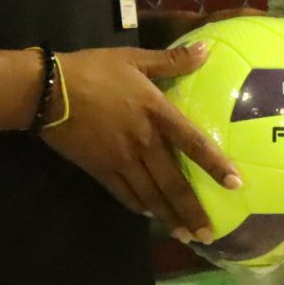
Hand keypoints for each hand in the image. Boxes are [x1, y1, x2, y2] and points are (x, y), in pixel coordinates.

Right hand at [39, 43, 243, 238]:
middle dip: (192, 211)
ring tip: (186, 235)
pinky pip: (124, 193)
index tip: (236, 184)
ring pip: (151, 195)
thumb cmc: (93, 70)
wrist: (47, 90)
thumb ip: (173, 60)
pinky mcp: (100, 169)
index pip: (193, 143)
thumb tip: (208, 49)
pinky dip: (139, 206)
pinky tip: (150, 215)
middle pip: (173, 183)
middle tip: (209, 235)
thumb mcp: (134, 58)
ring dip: (169, 217)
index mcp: (156, 112)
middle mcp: (143, 142)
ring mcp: (121, 159)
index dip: (216, 165)